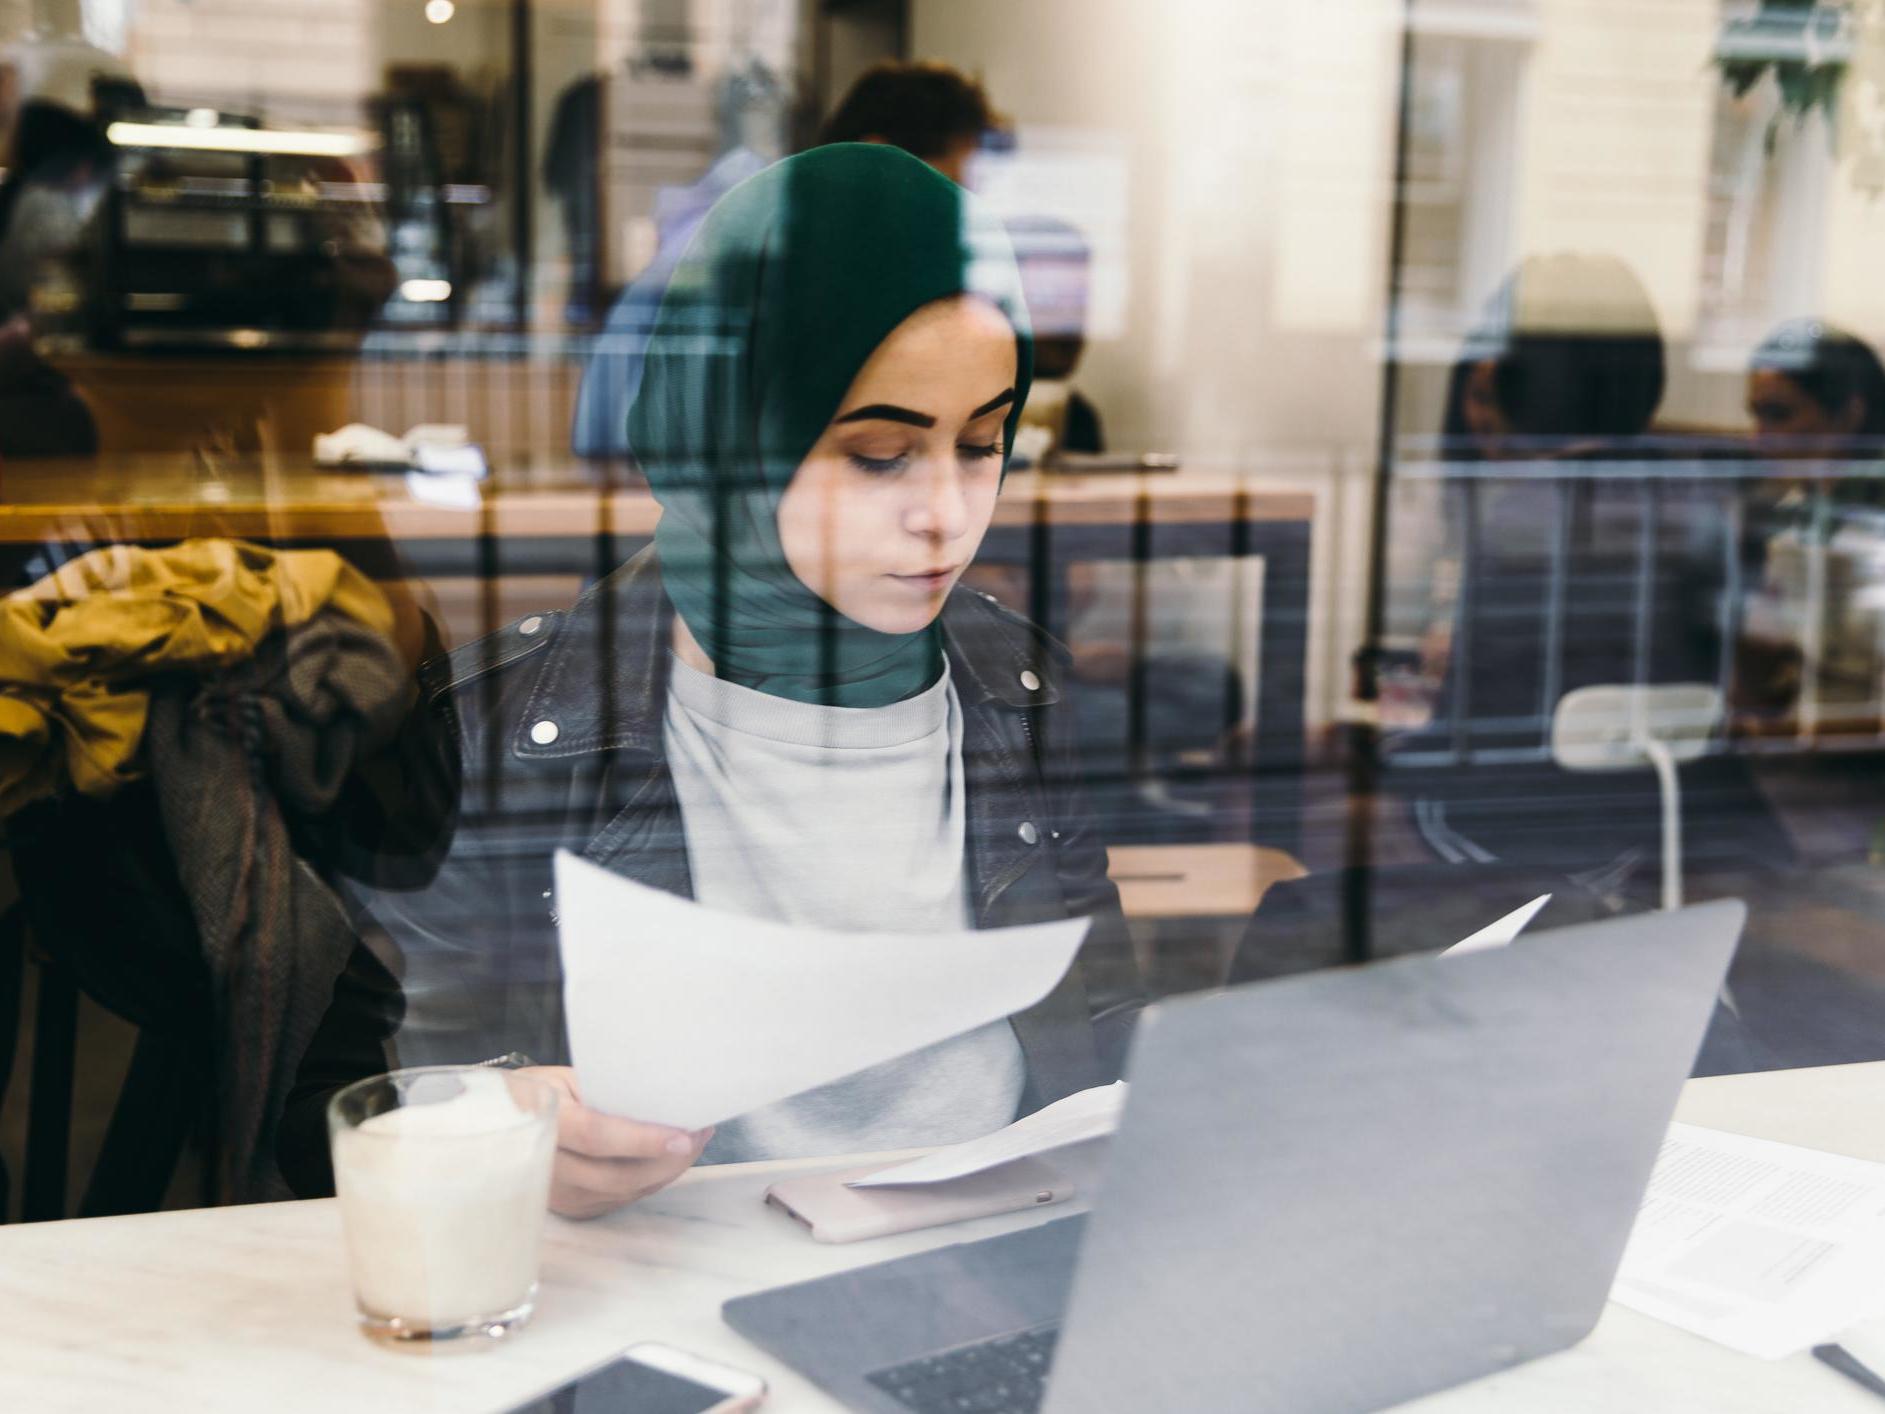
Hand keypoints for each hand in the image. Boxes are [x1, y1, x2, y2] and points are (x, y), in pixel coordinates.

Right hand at [521, 1066, 712, 1219]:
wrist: (495, 1124)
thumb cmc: (537, 1091)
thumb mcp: (563, 1078)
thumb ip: (604, 1090)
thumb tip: (660, 1095)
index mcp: (545, 1124)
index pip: (597, 1137)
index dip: (642, 1139)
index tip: (681, 1134)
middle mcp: (548, 1168)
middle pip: (617, 1175)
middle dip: (667, 1159)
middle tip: (701, 1132)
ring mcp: (559, 1194)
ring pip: (624, 1192)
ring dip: (667, 1171)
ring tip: (696, 1141)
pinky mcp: (572, 1207)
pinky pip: (620, 1199)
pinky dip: (651, 1181)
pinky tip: (671, 1159)